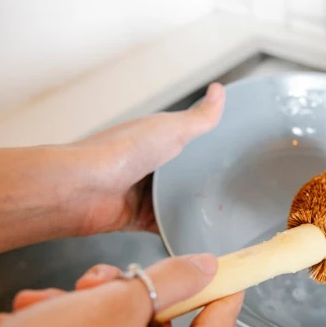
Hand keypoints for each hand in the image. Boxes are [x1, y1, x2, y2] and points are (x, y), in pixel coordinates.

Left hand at [0, 83, 224, 256]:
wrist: (82, 189)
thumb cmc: (120, 151)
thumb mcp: (169, 128)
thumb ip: (199, 118)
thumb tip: (220, 91)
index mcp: (159, 138)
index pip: (194, 140)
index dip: (215, 147)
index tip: (241, 155)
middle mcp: (153, 165)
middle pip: (189, 175)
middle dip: (209, 183)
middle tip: (243, 191)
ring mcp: (146, 193)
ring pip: (181, 202)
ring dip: (197, 209)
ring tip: (230, 216)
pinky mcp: (141, 219)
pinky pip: (168, 227)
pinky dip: (182, 231)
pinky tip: (204, 235)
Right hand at [0, 254, 244, 326]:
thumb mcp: (114, 304)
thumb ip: (170, 280)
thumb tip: (206, 268)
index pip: (220, 319)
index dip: (221, 285)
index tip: (224, 268)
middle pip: (159, 322)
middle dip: (119, 294)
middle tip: (90, 283)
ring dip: (81, 311)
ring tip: (44, 305)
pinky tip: (31, 326)